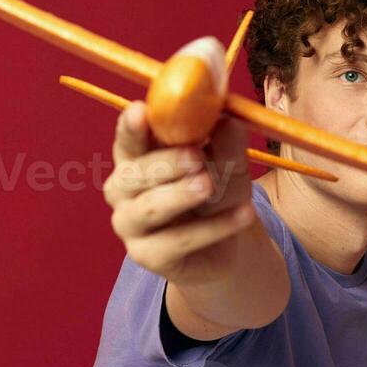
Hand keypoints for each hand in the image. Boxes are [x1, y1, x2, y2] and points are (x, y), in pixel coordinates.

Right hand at [103, 101, 257, 286]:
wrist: (226, 246)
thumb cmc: (217, 193)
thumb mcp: (230, 165)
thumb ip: (227, 144)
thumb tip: (229, 121)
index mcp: (136, 155)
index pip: (128, 137)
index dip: (131, 125)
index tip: (140, 110)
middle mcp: (122, 188)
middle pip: (133, 173)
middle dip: (165, 163)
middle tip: (196, 157)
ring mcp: (129, 223)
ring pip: (150, 208)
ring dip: (181, 194)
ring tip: (210, 185)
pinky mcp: (146, 255)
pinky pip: (178, 240)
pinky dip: (214, 228)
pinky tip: (243, 215)